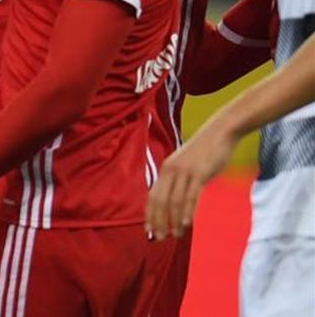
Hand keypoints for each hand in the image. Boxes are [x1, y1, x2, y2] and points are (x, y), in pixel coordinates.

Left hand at [145, 123, 235, 239]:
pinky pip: (191, 196)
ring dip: (173, 221)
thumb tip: (177, 200)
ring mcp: (185, 172)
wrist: (221, 132)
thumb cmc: (206, 151)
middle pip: (159, 201)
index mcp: (166, 169)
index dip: (150, 214)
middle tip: (158, 238)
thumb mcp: (187, 164)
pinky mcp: (199, 173)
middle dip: (158, 221)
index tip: (149, 230)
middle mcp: (171, 170)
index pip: (152, 196)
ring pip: (174, 201)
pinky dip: (187, 212)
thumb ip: (180, 179)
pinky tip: (186, 224)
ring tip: (174, 235)